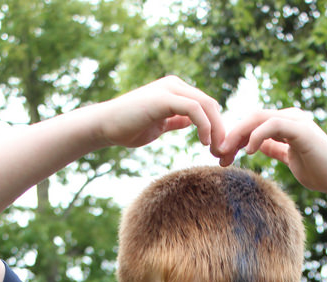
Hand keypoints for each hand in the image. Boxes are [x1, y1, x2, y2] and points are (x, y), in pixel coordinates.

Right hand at [99, 76, 224, 154]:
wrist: (105, 126)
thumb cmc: (128, 128)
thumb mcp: (159, 125)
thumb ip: (176, 120)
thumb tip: (190, 122)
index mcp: (175, 91)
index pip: (206, 105)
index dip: (216, 127)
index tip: (217, 149)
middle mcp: (174, 85)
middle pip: (210, 104)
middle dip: (220, 129)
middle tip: (221, 152)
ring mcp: (169, 89)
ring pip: (206, 105)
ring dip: (215, 129)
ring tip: (214, 149)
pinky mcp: (164, 98)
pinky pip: (194, 108)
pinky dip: (204, 125)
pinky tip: (203, 141)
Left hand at [219, 109, 326, 194]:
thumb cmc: (318, 171)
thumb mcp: (289, 158)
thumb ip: (273, 148)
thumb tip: (254, 145)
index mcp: (284, 124)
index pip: (252, 124)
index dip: (234, 138)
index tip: (220, 157)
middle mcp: (289, 118)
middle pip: (251, 118)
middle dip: (231, 135)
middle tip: (217, 154)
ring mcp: (296, 121)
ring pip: (259, 118)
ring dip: (239, 134)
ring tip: (227, 151)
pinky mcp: (302, 129)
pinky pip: (273, 125)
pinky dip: (257, 135)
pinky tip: (248, 150)